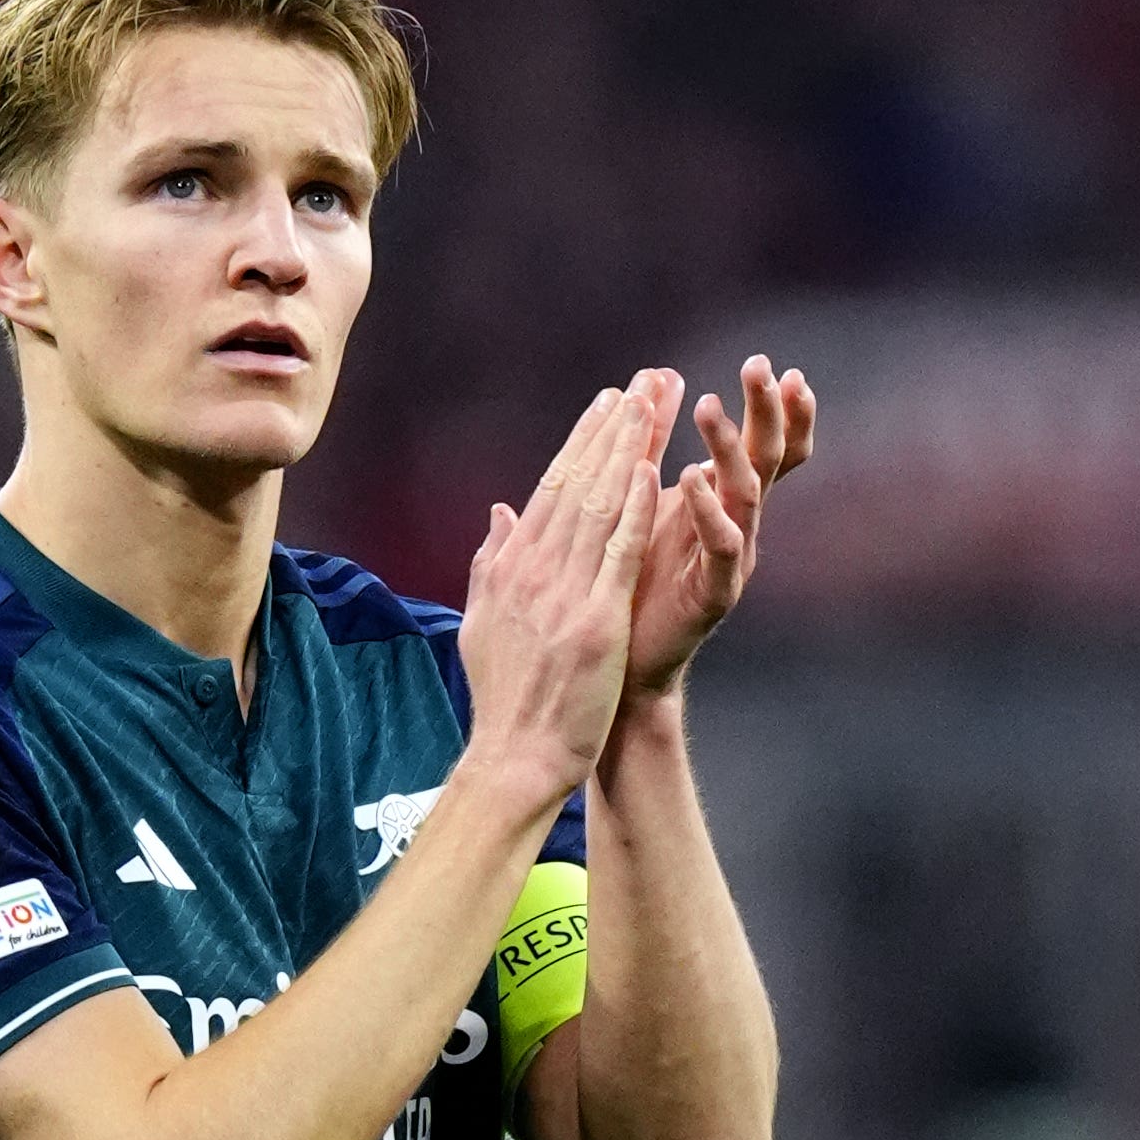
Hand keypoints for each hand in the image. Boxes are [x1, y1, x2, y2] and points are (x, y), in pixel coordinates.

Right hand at [457, 385, 662, 805]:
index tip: (607, 402)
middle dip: (613, 427)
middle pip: (579, 483)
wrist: (513, 757)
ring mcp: (564, 593)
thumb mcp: (485, 621)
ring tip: (655, 404)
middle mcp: (534, 570)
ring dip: (630, 449)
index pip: (551, 489)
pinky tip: (653, 470)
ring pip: (601, 505)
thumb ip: (492, 563)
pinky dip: (634, 509)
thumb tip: (499, 515)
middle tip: (643, 381)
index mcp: (512, 567)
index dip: (582, 442)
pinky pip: (619, 553)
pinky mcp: (595, 620)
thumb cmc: (505, 699)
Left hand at [616, 355, 815, 703]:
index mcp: (724, 501)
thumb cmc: (630, 580)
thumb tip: (652, 381)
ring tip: (707, 406)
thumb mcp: (641, 502)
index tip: (783, 367)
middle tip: (760, 366)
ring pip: (747, 493)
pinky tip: (689, 476)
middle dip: (768, 410)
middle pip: (769, 458)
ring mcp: (732, 559)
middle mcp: (739, 525)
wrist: (621, 664)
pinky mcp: (715, 593)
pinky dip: (708, 510)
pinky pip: (722, 546)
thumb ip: (651, 448)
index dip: (780, 411)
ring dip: (728, 446)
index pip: (769, 448)